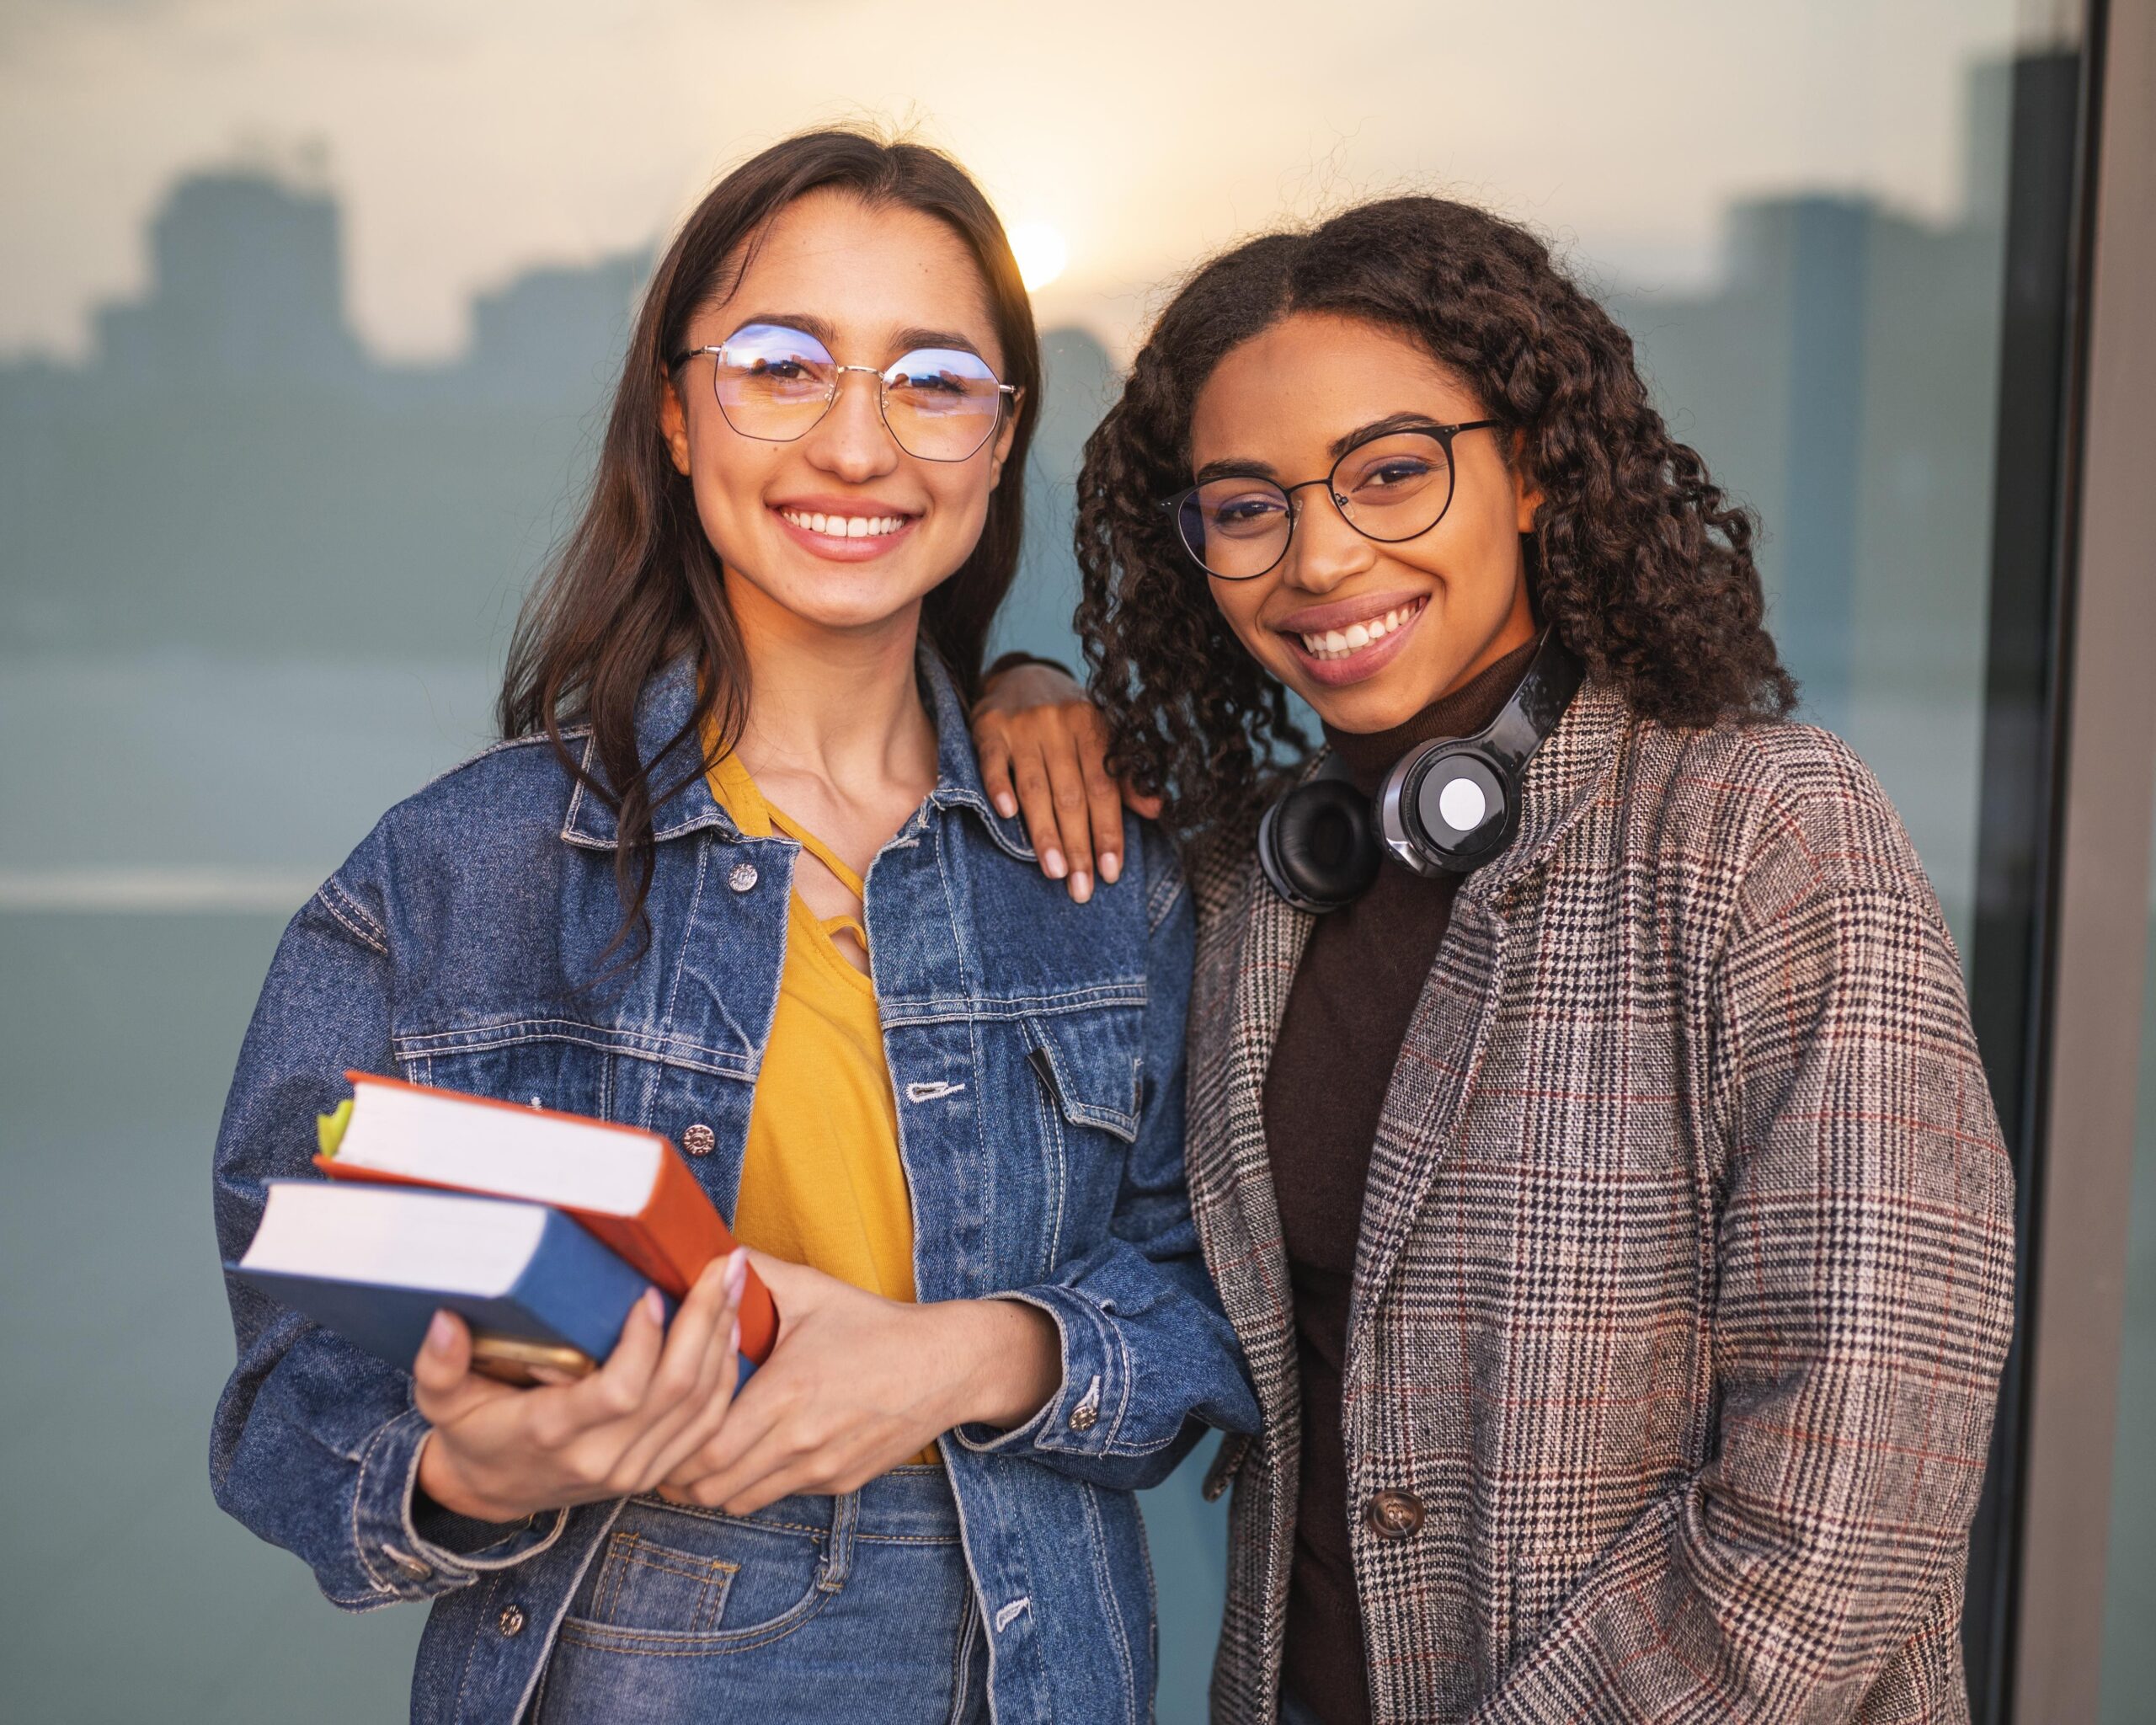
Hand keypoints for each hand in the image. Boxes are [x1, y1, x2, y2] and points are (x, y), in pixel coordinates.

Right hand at [412, 1250, 747, 1523]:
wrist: (491, 1493)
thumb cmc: (471, 1433)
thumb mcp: (441, 1401)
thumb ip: (438, 1365)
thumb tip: (443, 1320)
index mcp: (552, 1434)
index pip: (618, 1391)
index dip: (644, 1342)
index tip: (653, 1292)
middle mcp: (602, 1458)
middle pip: (675, 1390)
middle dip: (707, 1319)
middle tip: (724, 1264)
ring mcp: (634, 1470)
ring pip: (702, 1406)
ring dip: (724, 1339)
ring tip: (736, 1283)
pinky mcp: (654, 1472)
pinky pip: (707, 1427)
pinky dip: (727, 1377)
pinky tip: (733, 1330)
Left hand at [657, 1252, 1059, 1515]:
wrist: (946, 1365)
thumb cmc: (873, 1324)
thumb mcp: (812, 1289)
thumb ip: (752, 1270)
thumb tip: (699, 1248)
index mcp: (787, 1392)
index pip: (704, 1447)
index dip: (671, 1445)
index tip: (656, 1427)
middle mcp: (802, 1440)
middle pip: (712, 1486)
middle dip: (680, 1472)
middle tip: (663, 1447)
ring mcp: (822, 1469)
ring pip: (740, 1502)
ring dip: (713, 1485)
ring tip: (698, 1456)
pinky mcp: (839, 1484)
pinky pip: (778, 1497)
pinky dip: (754, 1484)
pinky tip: (749, 1454)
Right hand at [973, 661, 1162, 902]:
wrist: (1022, 676)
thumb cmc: (1068, 721)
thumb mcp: (1102, 737)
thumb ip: (1126, 775)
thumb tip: (1158, 809)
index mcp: (1095, 727)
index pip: (1104, 789)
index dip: (1108, 832)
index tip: (1110, 873)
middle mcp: (1061, 723)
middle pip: (1072, 795)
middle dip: (1078, 846)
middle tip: (1081, 889)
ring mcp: (1024, 725)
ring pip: (1036, 786)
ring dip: (1045, 833)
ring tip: (1055, 872)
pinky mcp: (989, 727)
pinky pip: (994, 763)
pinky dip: (1000, 788)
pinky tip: (1007, 816)